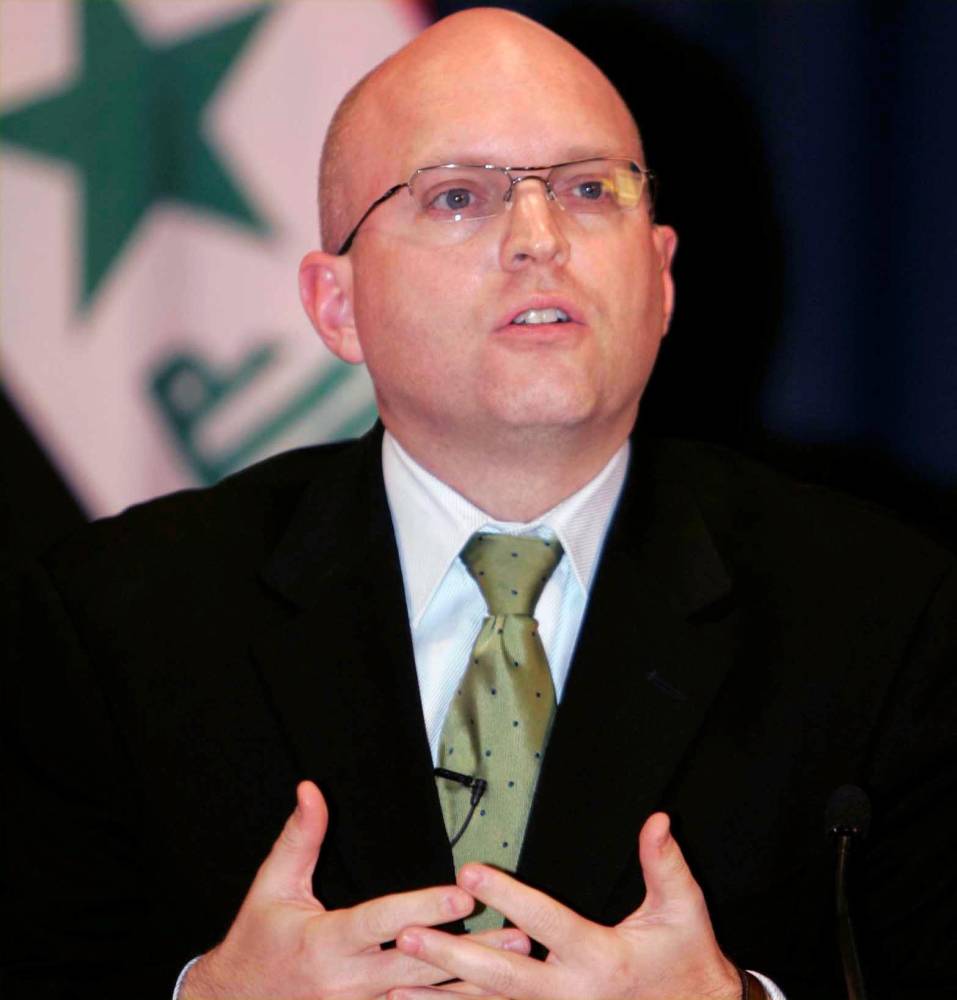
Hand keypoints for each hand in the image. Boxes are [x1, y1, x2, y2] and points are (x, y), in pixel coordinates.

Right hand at [182, 781, 530, 999]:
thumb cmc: (257, 942)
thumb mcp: (272, 886)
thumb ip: (300, 838)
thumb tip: (311, 791)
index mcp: (327, 942)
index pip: (383, 921)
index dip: (424, 908)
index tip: (462, 896)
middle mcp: (348, 981)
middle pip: (420, 964)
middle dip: (471, 950)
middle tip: (516, 934)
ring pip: (424, 997)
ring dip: (472, 981)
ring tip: (516, 966)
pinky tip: (484, 994)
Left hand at [389, 813, 740, 999]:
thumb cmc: (688, 960)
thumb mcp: (683, 909)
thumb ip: (664, 863)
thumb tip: (657, 819)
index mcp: (599, 958)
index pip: (543, 922)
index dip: (506, 895)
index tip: (470, 872)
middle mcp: (571, 994)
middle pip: (501, 976)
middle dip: (451, 956)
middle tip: (408, 935)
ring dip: (442, 996)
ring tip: (395, 984)